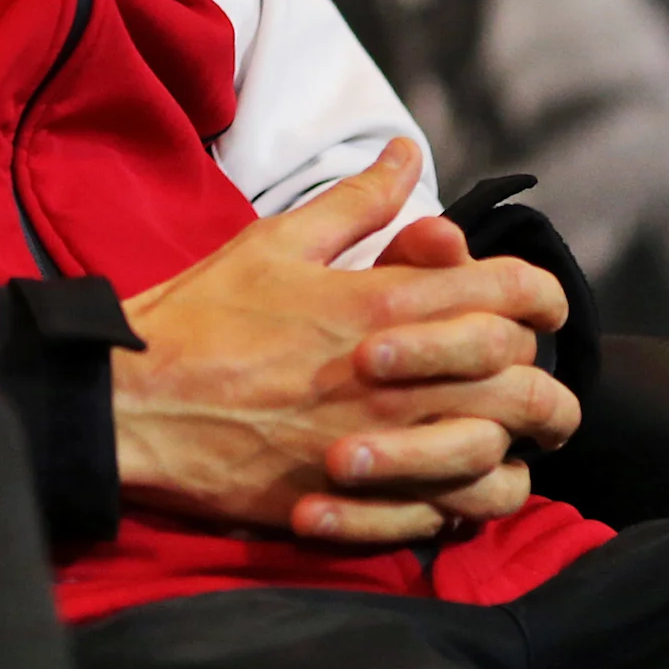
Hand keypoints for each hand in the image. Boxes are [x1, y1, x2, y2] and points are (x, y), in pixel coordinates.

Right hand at [111, 139, 576, 543]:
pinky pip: (455, 513)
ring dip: (507, 440)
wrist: (131, 403)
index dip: (536, 291)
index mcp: (382, 306)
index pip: (513, 292)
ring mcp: (385, 449)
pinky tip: (441, 474)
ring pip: (505, 456)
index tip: (524, 300)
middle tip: (501, 363)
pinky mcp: (361, 503)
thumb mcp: (273, 244)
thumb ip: (355, 203)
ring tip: (484, 427)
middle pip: (526, 378)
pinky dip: (463, 496)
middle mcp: (399, 382)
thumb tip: (405, 155)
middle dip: (528, 368)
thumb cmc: (197, 319)